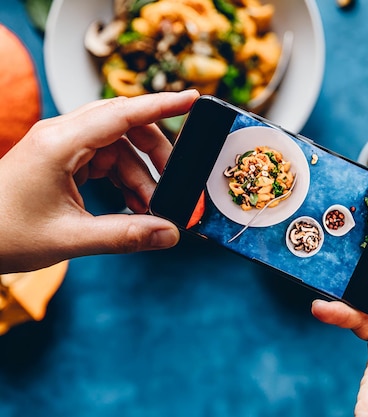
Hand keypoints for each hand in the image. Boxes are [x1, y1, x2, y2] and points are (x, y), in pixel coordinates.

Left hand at [0, 90, 199, 273]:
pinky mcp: (62, 159)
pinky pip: (105, 161)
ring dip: (140, 176)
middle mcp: (61, 135)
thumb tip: (170, 233)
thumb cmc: (4, 234)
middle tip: (176, 184)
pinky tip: (132, 207)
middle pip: (125, 126)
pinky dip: (124, 181)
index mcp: (59, 143)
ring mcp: (61, 146)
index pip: (121, 114)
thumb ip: (125, 235)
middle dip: (155, 154)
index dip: (160, 105)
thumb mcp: (70, 238)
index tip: (193, 99)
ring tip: (149, 209)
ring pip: (118, 147)